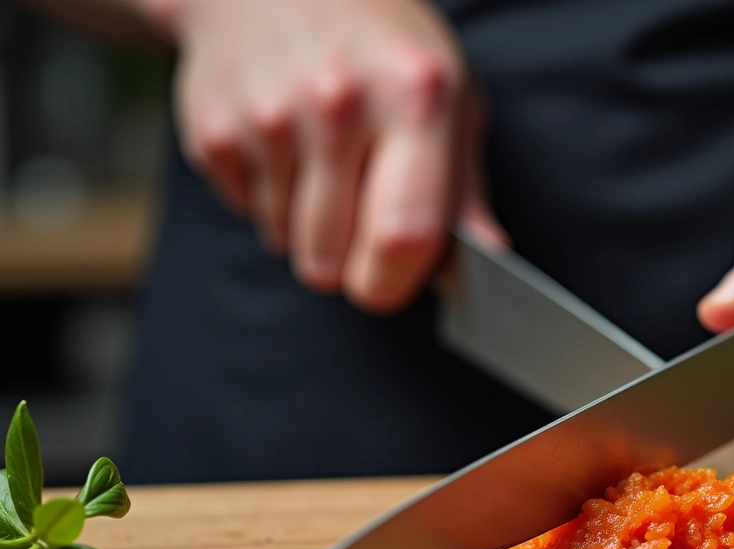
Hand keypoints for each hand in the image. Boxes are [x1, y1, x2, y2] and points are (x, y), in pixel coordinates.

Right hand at [162, 0, 503, 312]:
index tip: (391, 283)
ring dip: (308, 227)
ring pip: (287, 243)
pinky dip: (268, 198)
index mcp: (415, 99)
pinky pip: (247, 213)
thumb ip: (467, 188)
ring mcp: (268, 117)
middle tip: (360, 212)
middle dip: (348, 261)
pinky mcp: (213, 130)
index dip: (395, 282)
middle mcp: (339, 105)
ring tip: (324, 163)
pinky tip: (285, 144)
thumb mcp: (452, 96)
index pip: (404, 235)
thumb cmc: (383, 46)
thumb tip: (487, 260)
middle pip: (333, 259)